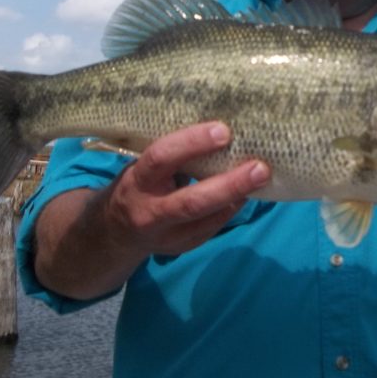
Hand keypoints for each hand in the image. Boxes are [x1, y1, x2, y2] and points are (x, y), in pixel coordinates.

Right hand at [102, 121, 270, 256]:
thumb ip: (173, 153)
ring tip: (263, 177)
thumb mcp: (144, 165)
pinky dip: (232, 208)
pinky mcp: (182, 248)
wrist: (114, 232)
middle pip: (192, 201)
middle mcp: (149, 212)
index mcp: (137, 181)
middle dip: (230, 184)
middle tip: (260, 167)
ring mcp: (166, 236)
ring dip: (238, 197)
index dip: (192, 143)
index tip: (224, 130)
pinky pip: (212, 227)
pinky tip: (247, 193)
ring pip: (206, 219)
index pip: (161, 158)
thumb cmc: (139, 183)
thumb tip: (220, 129)